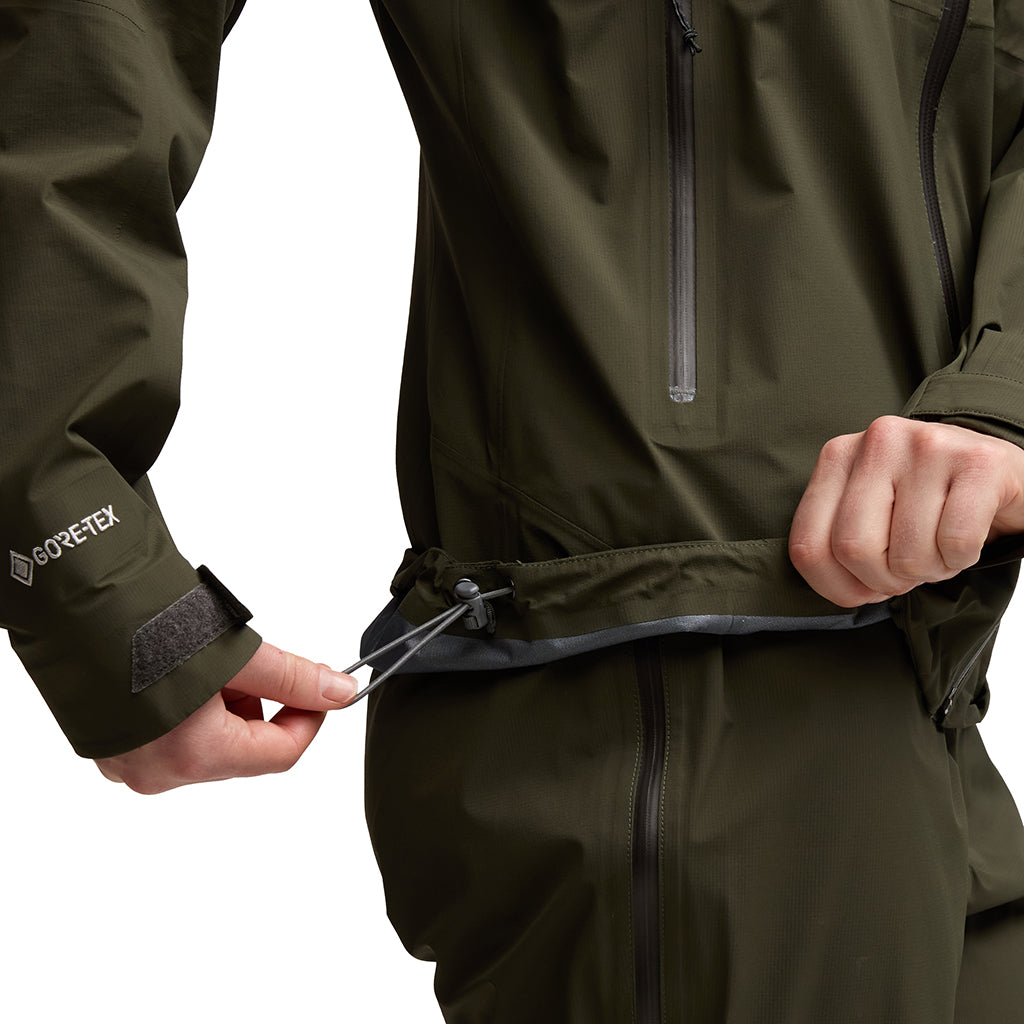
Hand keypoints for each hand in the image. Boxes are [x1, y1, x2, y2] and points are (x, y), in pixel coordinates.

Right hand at [94, 642, 356, 793]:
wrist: (72, 598)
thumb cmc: (147, 623)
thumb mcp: (239, 652)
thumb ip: (294, 679)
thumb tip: (341, 692)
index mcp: (193, 756)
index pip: (281, 755)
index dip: (309, 718)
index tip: (318, 689)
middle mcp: (158, 773)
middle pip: (243, 748)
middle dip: (257, 704)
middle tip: (245, 661)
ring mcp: (129, 763)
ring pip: (210, 742)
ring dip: (224, 704)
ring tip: (205, 661)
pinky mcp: (113, 745)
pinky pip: (173, 736)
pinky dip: (190, 707)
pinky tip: (178, 671)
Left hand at [789, 416, 1023, 606]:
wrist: (1002, 476)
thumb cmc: (927, 504)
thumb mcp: (869, 514)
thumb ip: (837, 546)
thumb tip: (844, 591)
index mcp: (838, 455)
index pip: (807, 545)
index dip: (836, 585)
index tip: (863, 587)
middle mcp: (878, 441)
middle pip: (854, 549)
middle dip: (884, 580)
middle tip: (907, 570)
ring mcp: (928, 445)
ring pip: (908, 554)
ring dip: (929, 570)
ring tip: (939, 548)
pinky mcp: (978, 461)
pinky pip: (955, 542)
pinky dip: (962, 559)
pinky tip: (965, 539)